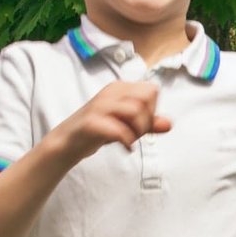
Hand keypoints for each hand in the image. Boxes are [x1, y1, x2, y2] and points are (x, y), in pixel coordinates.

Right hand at [55, 81, 169, 160]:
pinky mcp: (92, 122)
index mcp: (119, 88)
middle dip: (147, 119)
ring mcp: (100, 106)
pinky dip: (127, 141)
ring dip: (138, 131)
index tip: (141, 123)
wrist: (67, 143)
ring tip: (130, 140)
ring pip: (136, 111)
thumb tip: (168, 124)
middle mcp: (110, 92)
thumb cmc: (99, 131)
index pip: (152, 90)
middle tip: (136, 133)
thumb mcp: (127, 126)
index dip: (152, 109)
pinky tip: (125, 148)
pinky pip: (120, 129)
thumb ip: (148, 124)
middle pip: (146, 98)